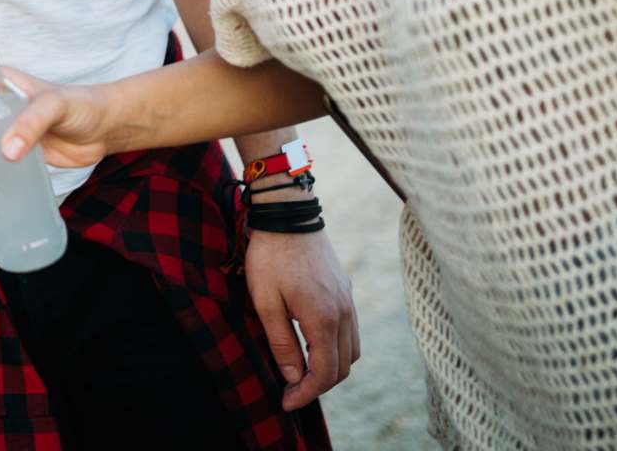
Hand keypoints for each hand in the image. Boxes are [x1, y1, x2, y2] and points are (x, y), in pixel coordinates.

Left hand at [242, 226, 359, 410]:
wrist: (288, 215)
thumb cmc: (271, 256)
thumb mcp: (265, 301)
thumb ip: (281, 342)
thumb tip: (294, 377)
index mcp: (323, 319)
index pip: (324, 373)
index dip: (306, 394)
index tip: (286, 402)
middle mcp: (344, 314)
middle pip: (342, 367)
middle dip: (318, 386)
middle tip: (290, 391)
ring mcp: (349, 301)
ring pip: (351, 351)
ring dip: (330, 367)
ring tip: (301, 371)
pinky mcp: (346, 291)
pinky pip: (351, 331)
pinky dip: (336, 347)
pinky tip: (313, 345)